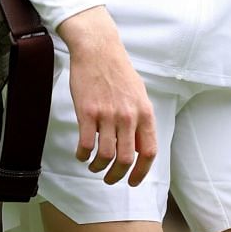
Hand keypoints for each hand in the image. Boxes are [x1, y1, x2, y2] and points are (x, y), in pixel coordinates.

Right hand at [54, 6, 157, 186]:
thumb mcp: (139, 95)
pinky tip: (81, 154)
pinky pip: (85, 144)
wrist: (99, 50)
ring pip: (105, 155)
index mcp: (144, 113)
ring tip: (94, 166)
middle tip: (109, 179)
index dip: (141, 172)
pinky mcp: (87, 112)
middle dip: (117, 176)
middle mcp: (128, 116)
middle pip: (126, 159)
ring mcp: (108, 115)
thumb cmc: (119, 72)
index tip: (132, 182)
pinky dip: (82, 155)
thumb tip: (139, 146)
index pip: (149, 152)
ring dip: (97, 167)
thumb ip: (140, 120)